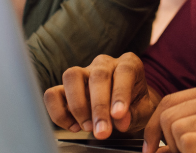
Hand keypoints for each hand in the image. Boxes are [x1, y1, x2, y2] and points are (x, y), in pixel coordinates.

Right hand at [43, 53, 159, 138]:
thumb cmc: (135, 106)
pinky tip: (74, 126)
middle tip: (102, 131)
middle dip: (99, 107)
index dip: (120, 93)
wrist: (123, 110)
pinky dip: (59, 112)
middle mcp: (104, 64)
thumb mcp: (143, 111)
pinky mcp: (65, 87)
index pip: (124, 71)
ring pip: (71, 76)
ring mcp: (83, 72)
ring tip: (87, 127)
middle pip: (98, 76)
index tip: (119, 115)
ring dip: (78, 106)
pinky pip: (52, 94)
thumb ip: (133, 114)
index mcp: (128, 64)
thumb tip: (120, 121)